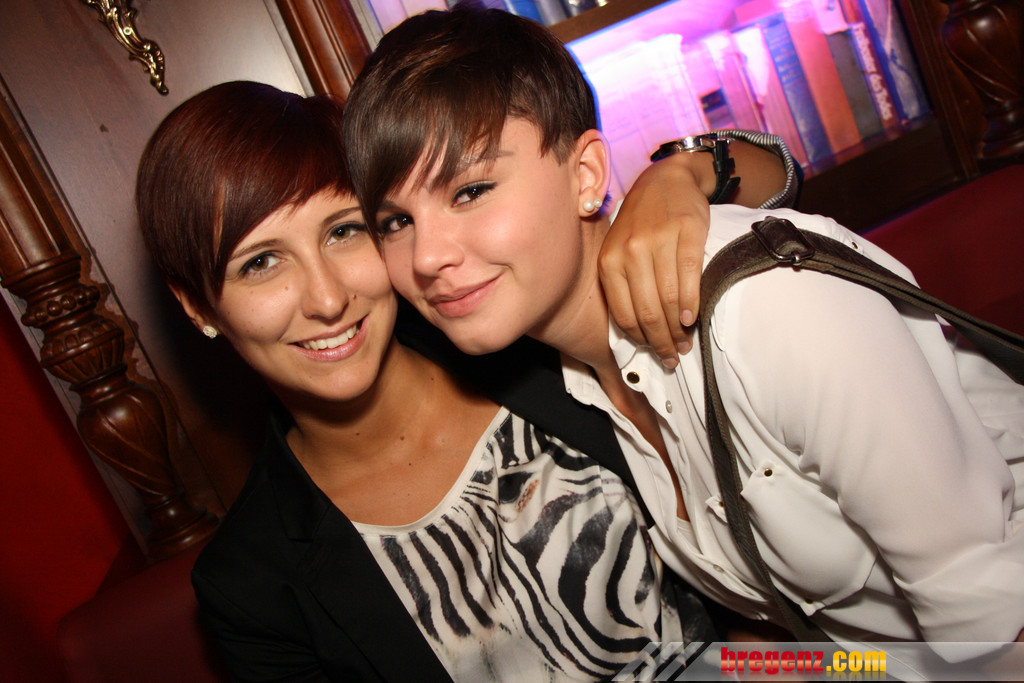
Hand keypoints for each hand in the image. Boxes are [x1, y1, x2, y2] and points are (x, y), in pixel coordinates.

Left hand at [599, 154, 711, 366]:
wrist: (666, 179)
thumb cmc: (640, 222)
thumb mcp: (617, 250)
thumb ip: (622, 284)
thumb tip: (637, 330)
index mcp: (609, 261)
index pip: (624, 314)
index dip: (640, 340)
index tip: (652, 352)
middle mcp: (631, 251)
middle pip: (647, 312)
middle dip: (661, 341)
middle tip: (672, 356)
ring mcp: (660, 240)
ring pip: (669, 298)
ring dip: (678, 328)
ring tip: (685, 342)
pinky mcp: (688, 231)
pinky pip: (690, 275)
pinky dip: (692, 302)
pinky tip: (693, 317)